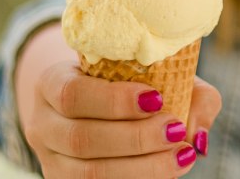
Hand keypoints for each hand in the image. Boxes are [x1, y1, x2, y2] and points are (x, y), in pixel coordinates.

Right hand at [23, 61, 221, 178]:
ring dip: (141, 167)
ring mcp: (50, 161)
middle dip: (135, 138)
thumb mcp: (154, 71)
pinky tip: (167, 174)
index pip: (72, 94)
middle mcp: (42, 124)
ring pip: (87, 173)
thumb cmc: (132, 82)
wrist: (97, 103)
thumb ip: (187, 92)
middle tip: (175, 131)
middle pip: (81, 139)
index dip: (114, 100)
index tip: (156, 98)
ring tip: (181, 156)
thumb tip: (197, 134)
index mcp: (52, 83)